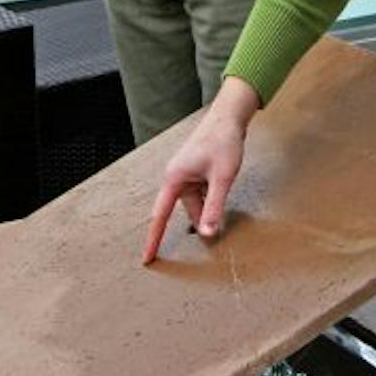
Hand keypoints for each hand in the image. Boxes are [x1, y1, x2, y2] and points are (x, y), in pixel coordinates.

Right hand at [143, 80, 261, 263]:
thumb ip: (214, 207)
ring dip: (210, 206)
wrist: (228, 117)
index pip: (160, 216)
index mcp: (174, 179)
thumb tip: (207, 233)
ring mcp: (185, 176)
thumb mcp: (221, 178)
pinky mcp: (195, 173)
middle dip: (201, 219)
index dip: (153, 239)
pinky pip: (201, 194)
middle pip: (186, 210)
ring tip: (224, 188)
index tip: (146, 258)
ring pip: (196, 203)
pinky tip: (223, 189)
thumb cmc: (223, 143)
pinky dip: (211, 199)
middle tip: (217, 231)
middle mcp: (175, 178)